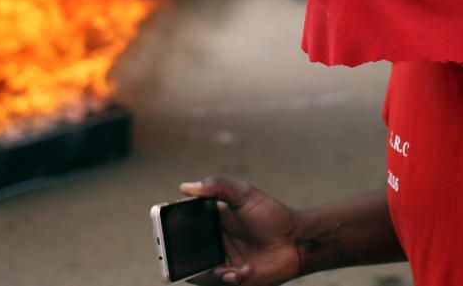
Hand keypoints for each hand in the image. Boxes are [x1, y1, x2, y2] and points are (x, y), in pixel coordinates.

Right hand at [180, 177, 302, 285]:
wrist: (298, 239)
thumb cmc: (272, 214)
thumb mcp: (243, 193)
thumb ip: (216, 186)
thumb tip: (184, 187)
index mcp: (212, 223)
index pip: (185, 228)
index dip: (172, 230)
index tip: (165, 230)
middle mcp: (215, 244)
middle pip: (188, 253)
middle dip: (179, 257)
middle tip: (176, 256)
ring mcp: (224, 263)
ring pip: (200, 272)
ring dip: (203, 273)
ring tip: (220, 269)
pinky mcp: (237, 279)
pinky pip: (221, 283)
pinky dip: (224, 280)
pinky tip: (237, 272)